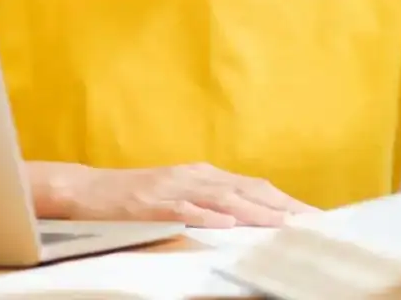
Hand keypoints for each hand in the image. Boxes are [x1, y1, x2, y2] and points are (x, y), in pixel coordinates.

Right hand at [59, 162, 318, 227]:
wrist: (84, 190)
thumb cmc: (132, 198)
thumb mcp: (178, 196)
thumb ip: (211, 203)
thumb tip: (249, 220)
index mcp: (203, 175)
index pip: (255, 187)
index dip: (287, 202)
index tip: (316, 218)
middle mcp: (194, 176)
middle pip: (248, 189)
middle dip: (284, 206)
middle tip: (314, 224)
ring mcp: (174, 188)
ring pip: (223, 197)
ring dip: (256, 212)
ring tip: (284, 225)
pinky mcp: (152, 203)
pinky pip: (184, 209)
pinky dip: (208, 215)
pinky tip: (227, 222)